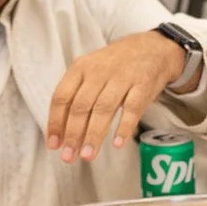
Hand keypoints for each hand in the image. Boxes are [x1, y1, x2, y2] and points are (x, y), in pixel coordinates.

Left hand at [46, 31, 184, 162]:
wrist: (152, 48)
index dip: (56, 122)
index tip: (54, 145)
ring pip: (104, 109)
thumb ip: (77, 96)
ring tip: (87, 156)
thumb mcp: (91, 71)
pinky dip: (124, 127)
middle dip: (73, 134)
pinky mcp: (143, 86)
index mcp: (81, 68)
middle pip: (81, 106)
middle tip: (69, 157)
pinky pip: (132, 109)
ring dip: (94, 135)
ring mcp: (122, 78)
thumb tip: (62, 133)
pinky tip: (117, 144)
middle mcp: (99, 71)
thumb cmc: (116, 66)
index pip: (62, 97)